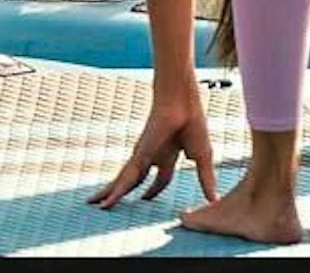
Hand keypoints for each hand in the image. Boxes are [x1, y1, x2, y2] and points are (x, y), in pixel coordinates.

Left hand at [88, 89, 217, 209]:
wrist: (181, 104)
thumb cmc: (193, 124)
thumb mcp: (203, 159)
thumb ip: (205, 180)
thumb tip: (213, 200)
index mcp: (167, 155)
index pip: (160, 178)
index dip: (153, 190)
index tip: (145, 198)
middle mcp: (151, 156)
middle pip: (135, 180)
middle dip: (124, 192)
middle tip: (111, 203)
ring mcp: (141, 156)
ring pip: (124, 181)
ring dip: (111, 194)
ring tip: (96, 204)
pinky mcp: (137, 156)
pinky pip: (125, 179)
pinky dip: (115, 192)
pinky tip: (106, 202)